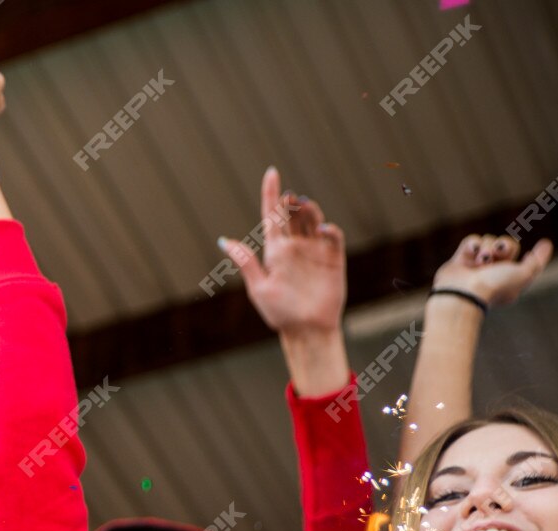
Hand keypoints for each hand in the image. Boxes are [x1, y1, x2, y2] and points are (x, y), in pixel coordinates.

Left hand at [222, 167, 345, 335]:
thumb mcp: (259, 288)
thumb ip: (246, 262)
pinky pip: (332, 236)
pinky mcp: (333, 258)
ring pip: (312, 219)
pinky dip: (328, 228)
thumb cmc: (279, 313)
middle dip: (291, 201)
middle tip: (289, 198)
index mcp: (274, 251)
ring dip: (308, 208)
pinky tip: (320, 228)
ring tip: (302, 205)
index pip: (272, 217)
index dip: (271, 194)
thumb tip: (223, 240)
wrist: (306, 330)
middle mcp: (294, 246)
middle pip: (293, 214)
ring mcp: (314, 250)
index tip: (271, 173)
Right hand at [433, 233, 553, 308]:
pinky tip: (472, 253)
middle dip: (503, 245)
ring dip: (487, 248)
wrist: (465, 293)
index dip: (521, 250)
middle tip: (498, 252)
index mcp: (506, 276)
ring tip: (481, 260)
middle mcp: (491, 270)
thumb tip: (546, 244)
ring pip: (487, 241)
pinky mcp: (459, 260)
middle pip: (503, 243)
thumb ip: (537, 261)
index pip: (518, 254)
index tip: (538, 245)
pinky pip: (470, 241)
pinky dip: (472, 244)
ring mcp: (474, 265)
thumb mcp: (524, 275)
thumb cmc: (496, 286)